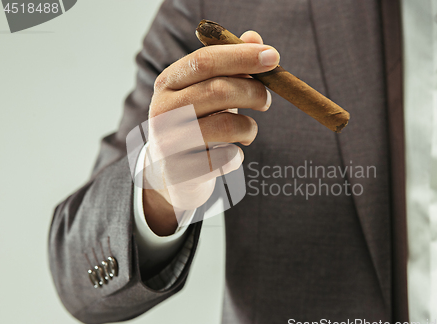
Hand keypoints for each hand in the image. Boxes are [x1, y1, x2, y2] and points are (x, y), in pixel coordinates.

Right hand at [142, 31, 279, 235]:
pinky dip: (237, 155)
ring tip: (249, 131)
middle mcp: (162, 110)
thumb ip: (230, 65)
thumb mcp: (207, 92)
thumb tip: (254, 37)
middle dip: (253, 91)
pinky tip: (231, 154)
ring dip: (249, 127)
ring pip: (226, 126)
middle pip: (218, 91)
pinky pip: (225, 159)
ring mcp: (168, 143)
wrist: (170, 173)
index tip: (273, 57)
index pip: (204, 61)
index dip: (241, 56)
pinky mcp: (181, 172)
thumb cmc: (195, 124)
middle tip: (267, 100)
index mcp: (168, 83)